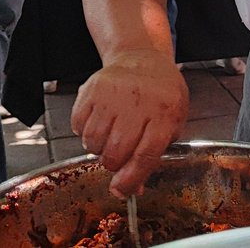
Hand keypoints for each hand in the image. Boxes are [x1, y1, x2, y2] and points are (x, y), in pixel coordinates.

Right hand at [71, 49, 188, 196]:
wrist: (143, 60)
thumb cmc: (161, 94)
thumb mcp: (171, 123)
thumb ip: (154, 156)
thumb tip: (132, 189)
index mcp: (165, 113)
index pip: (145, 156)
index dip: (130, 180)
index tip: (121, 191)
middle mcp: (139, 102)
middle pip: (116, 152)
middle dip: (113, 164)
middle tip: (117, 156)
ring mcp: (114, 94)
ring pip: (93, 142)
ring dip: (98, 148)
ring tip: (109, 135)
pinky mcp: (93, 88)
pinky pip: (78, 126)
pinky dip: (84, 132)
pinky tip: (98, 122)